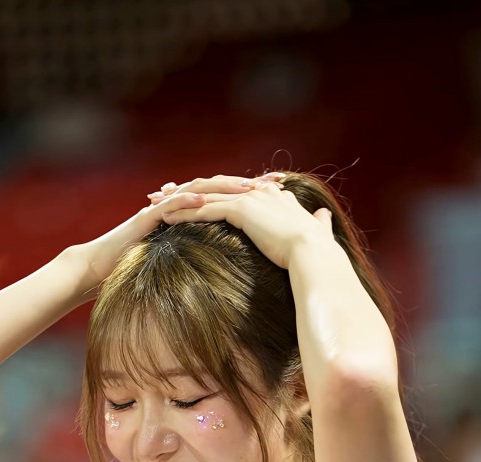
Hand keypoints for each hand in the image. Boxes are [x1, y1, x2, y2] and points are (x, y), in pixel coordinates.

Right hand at [74, 174, 286, 294]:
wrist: (100, 269)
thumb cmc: (138, 269)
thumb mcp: (179, 264)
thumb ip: (202, 260)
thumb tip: (231, 271)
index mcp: (189, 215)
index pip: (224, 200)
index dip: (251, 197)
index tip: (280, 197)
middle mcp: (178, 206)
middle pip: (216, 188)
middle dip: (246, 186)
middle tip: (274, 184)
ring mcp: (162, 208)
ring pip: (196, 191)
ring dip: (223, 188)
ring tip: (248, 189)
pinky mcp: (147, 218)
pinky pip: (171, 206)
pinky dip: (189, 202)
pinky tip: (208, 202)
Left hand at [154, 173, 333, 270]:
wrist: (315, 253)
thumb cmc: (317, 250)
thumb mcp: (316, 231)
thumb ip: (317, 223)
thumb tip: (324, 218)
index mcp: (271, 195)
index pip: (232, 189)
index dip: (210, 192)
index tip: (191, 197)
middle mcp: (257, 191)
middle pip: (213, 187)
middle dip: (185, 191)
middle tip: (162, 195)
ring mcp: (249, 198)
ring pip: (205, 196)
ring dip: (178, 200)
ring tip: (156, 206)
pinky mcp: (242, 211)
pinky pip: (206, 209)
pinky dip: (185, 213)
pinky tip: (167, 218)